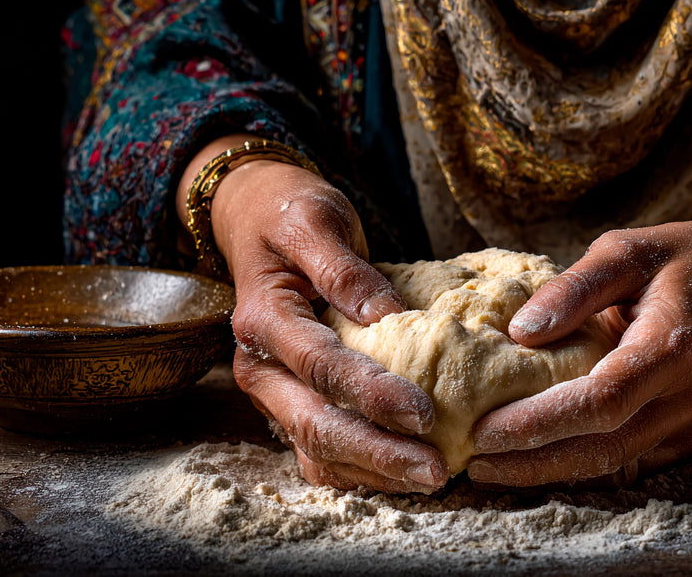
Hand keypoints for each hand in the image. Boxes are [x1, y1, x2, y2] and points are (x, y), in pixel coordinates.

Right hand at [177, 135, 449, 492]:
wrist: (255, 219)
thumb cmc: (289, 215)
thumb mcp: (316, 222)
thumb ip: (346, 270)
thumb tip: (389, 314)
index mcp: (264, 320)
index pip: (320, 367)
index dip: (371, 393)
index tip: (425, 412)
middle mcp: (260, 367)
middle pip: (315, 426)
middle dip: (378, 454)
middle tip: (436, 470)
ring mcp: (273, 391)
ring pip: (316, 450)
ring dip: (372, 471)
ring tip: (431, 477)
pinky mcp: (291, 401)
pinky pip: (321, 448)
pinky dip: (361, 466)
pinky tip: (405, 470)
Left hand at [468, 203, 691, 487]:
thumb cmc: (687, 258)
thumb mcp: (627, 250)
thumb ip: (573, 288)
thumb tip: (519, 332)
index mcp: (674, 345)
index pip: (600, 402)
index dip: (538, 423)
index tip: (483, 429)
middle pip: (603, 447)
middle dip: (532, 461)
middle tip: (472, 459)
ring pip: (617, 465)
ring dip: (552, 472)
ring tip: (492, 466)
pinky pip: (634, 461)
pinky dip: (585, 465)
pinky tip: (540, 459)